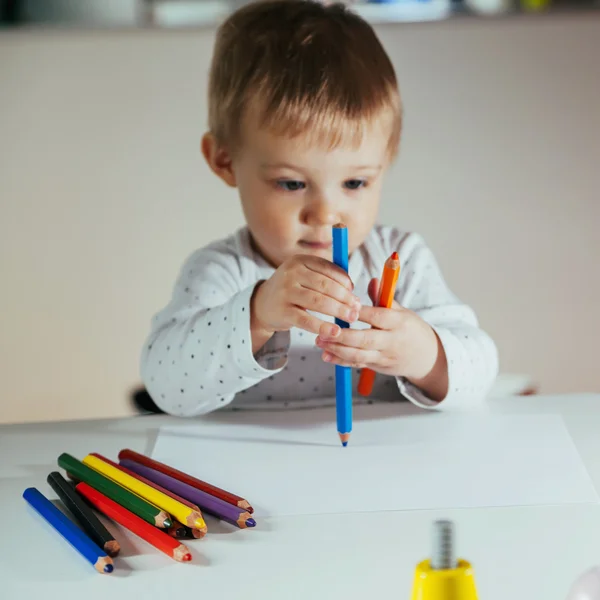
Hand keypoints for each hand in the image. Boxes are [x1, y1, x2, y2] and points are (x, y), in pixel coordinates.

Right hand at [251, 255, 360, 338]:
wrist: (262, 305)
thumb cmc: (291, 290)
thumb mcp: (304, 276)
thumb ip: (326, 278)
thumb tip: (352, 290)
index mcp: (300, 261)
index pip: (329, 269)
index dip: (345, 282)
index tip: (354, 293)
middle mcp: (291, 273)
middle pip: (326, 286)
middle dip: (345, 298)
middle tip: (357, 308)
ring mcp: (286, 292)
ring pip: (319, 301)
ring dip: (339, 311)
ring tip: (351, 318)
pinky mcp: (283, 311)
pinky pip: (307, 320)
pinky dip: (323, 326)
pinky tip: (335, 332)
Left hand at [315, 278, 447, 398]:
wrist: (426, 356)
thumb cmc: (409, 328)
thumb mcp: (401, 311)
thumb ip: (383, 298)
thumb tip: (372, 280)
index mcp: (398, 322)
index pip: (377, 316)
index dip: (359, 312)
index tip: (342, 305)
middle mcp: (391, 341)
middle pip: (365, 339)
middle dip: (342, 336)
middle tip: (323, 329)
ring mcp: (384, 356)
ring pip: (359, 355)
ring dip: (337, 349)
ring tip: (319, 341)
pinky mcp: (377, 366)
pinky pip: (357, 364)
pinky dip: (341, 361)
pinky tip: (326, 355)